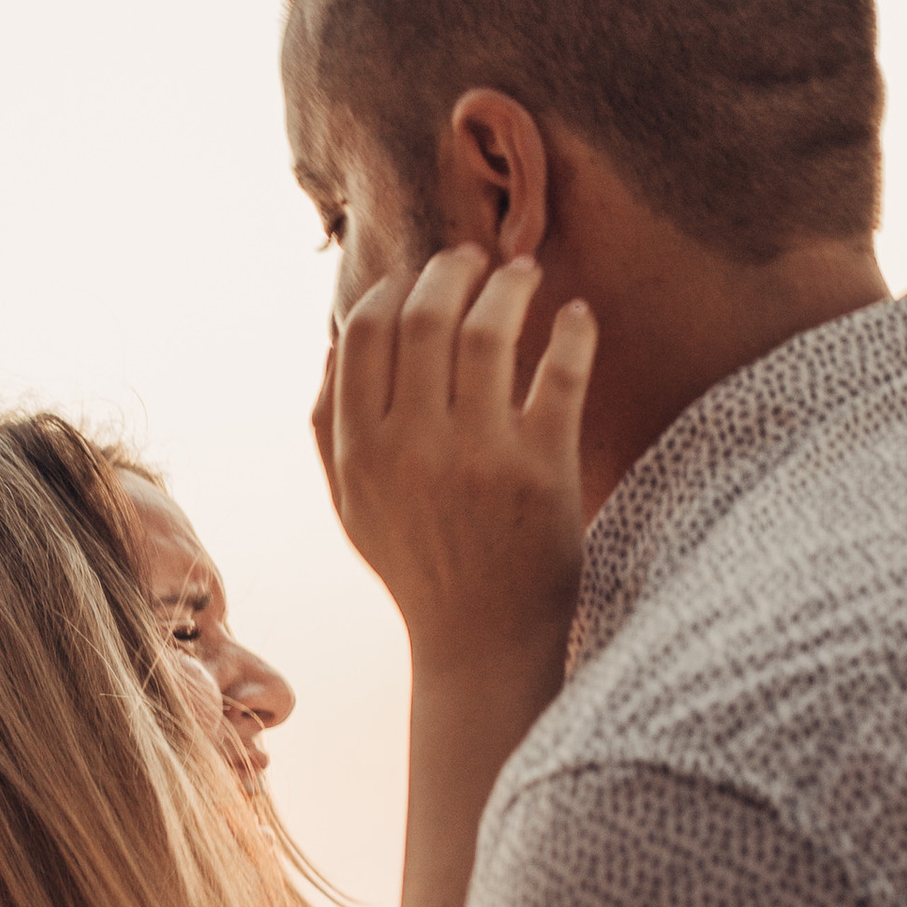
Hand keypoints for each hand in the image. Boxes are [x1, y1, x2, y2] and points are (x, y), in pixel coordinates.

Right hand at [315, 249, 595, 684]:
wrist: (483, 645)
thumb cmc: (417, 566)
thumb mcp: (351, 506)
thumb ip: (328, 427)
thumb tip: (331, 341)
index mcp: (360, 450)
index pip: (364, 332)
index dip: (393, 289)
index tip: (419, 279)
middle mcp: (413, 447)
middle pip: (427, 317)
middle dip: (452, 272)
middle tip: (476, 261)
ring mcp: (480, 457)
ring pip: (489, 331)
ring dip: (510, 285)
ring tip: (526, 273)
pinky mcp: (544, 471)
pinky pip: (560, 375)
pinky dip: (573, 332)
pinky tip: (579, 314)